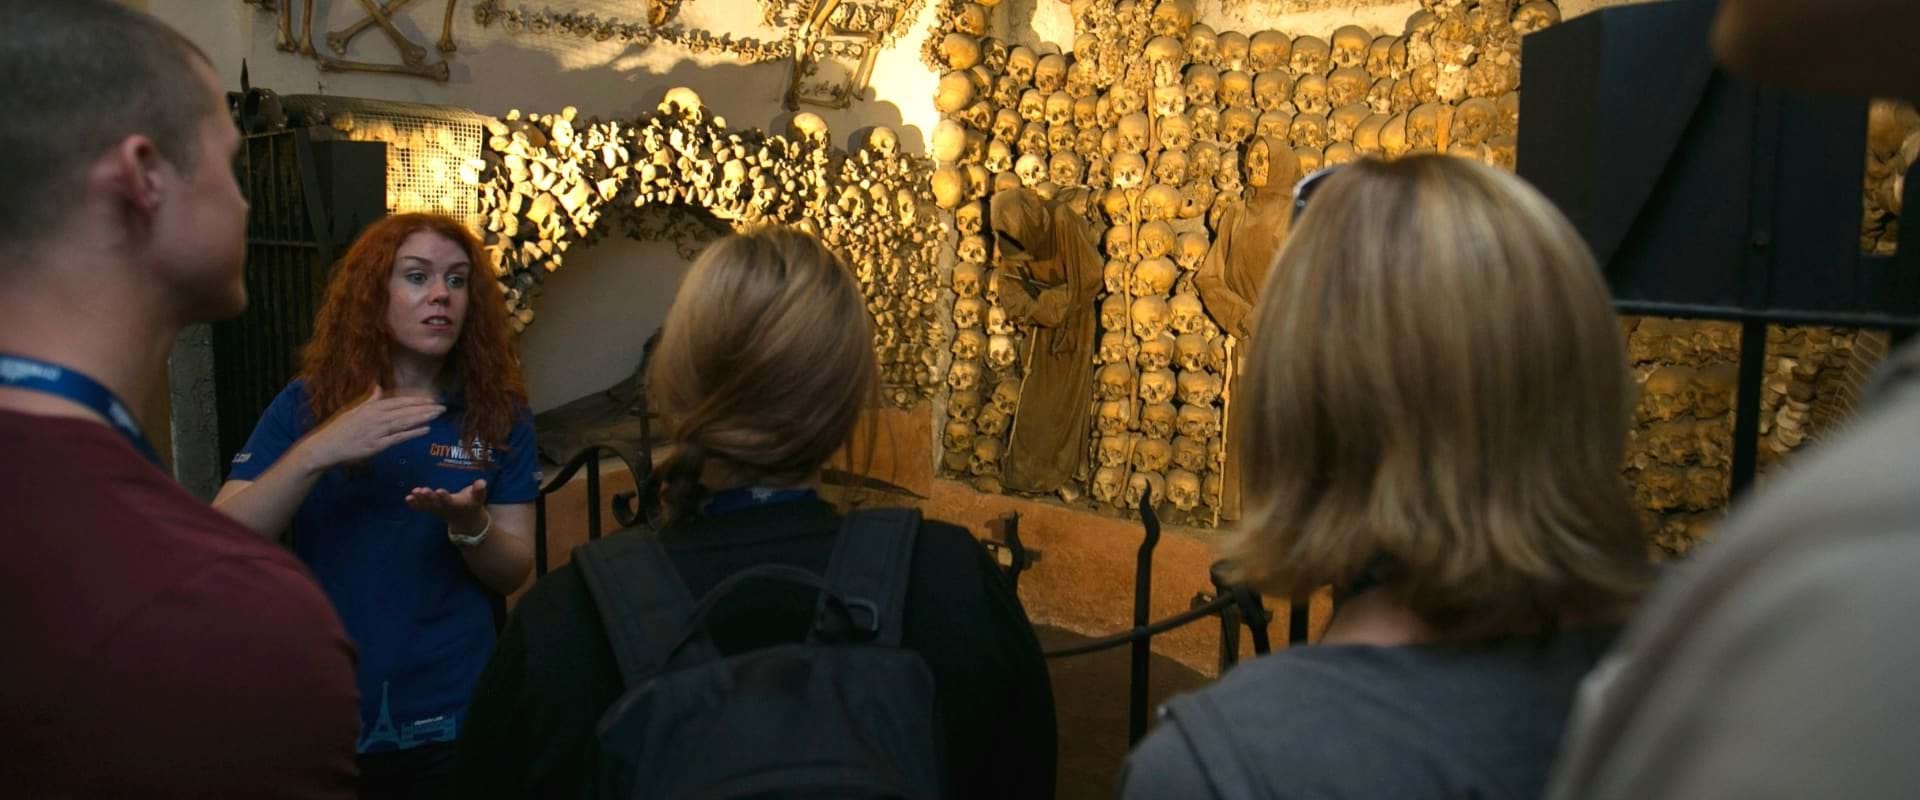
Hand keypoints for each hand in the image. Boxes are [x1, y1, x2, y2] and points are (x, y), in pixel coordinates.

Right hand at [296, 384, 443, 470]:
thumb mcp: (353, 410)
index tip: (431, 399)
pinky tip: (426, 429)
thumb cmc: (339, 429)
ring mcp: (376, 431)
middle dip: (425, 408)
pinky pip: (398, 438)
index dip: (416, 400)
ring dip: (422, 418)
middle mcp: (375, 417)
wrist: (324, 446)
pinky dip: (412, 433)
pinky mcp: (376, 446)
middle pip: (405, 411)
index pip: (398, 402)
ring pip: (404, 422)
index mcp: (371, 408)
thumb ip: (369, 399)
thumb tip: (377, 386)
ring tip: (437, 414)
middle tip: (442, 407)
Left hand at [406, 479, 488, 531]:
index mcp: (457, 504)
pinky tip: (407, 498)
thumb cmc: (472, 503)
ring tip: (413, 493)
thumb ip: (479, 490)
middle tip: (423, 490)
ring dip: (419, 500)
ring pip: (426, 506)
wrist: (465, 520)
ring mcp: (436, 510)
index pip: (449, 501)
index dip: (444, 497)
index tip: (439, 491)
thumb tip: (482, 482)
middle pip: (435, 503)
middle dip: (429, 497)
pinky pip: (421, 508)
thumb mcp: (478, 497)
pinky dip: (414, 504)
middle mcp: (445, 508)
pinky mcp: (431, 510)